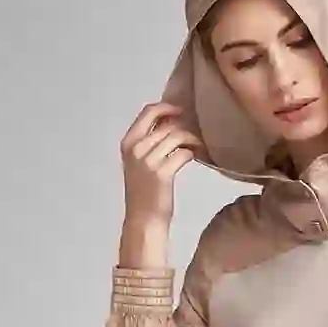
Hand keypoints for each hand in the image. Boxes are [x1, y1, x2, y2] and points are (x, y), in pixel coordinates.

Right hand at [119, 100, 203, 231]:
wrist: (144, 219)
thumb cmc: (145, 191)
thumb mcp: (140, 161)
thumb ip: (150, 141)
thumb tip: (172, 120)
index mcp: (128, 142)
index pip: (148, 111)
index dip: (167, 107)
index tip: (182, 110)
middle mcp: (136, 148)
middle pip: (167, 124)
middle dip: (185, 125)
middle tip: (196, 132)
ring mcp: (148, 161)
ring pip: (177, 136)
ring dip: (192, 139)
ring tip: (199, 145)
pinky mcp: (163, 173)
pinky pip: (184, 153)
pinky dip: (193, 152)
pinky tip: (197, 156)